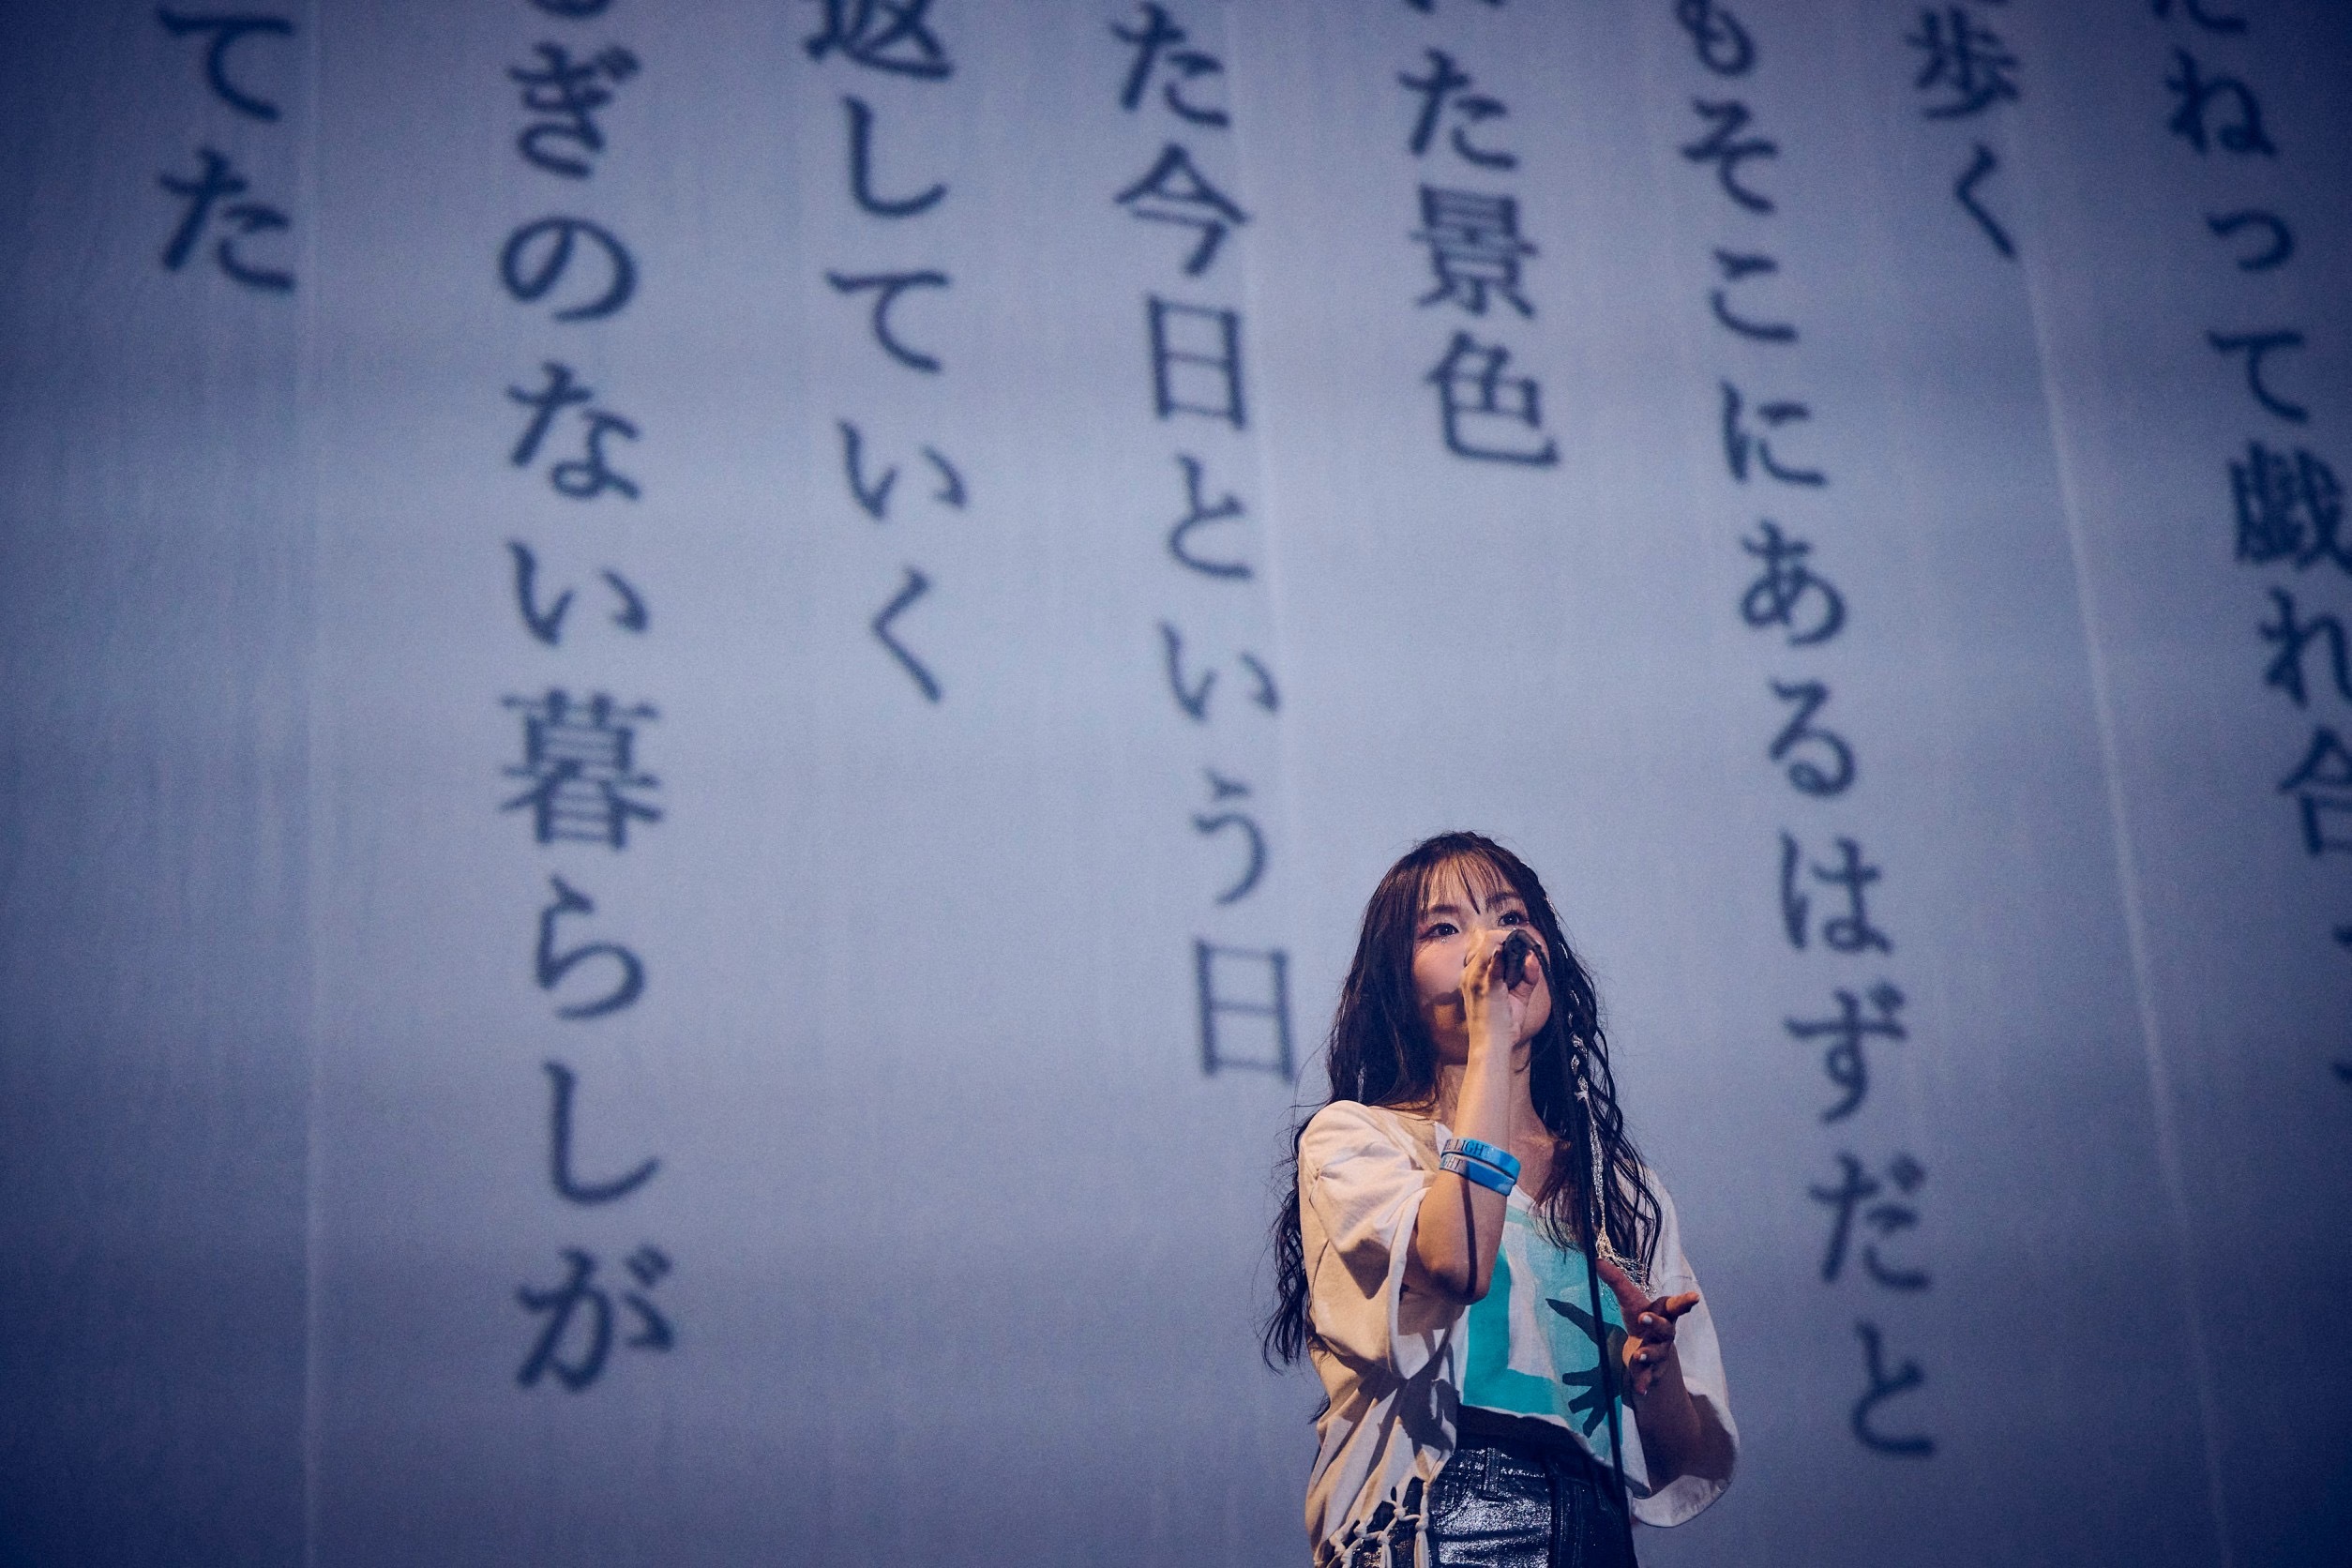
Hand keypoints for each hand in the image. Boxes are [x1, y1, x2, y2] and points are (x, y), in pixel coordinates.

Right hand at [1457, 931, 1526, 1058]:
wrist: (1491, 1047)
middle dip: (1510, 938)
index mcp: (1474, 974)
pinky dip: (1501, 955)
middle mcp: (1471, 973)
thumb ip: (1527, 976)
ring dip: (1510, 942)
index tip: (1526, 945)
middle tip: (1529, 945)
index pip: (1488, 944)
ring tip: (1526, 951)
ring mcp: (1475, 978)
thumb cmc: (1501, 1025)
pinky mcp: (1484, 987)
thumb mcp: (1518, 997)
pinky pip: (1492, 964)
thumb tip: (1533, 957)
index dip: (1507, 940)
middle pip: (1488, 938)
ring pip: (1490, 943)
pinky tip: (1509, 949)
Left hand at [1597, 1255, 1698, 1399]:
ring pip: (1657, 1354)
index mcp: (1663, 1313)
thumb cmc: (1640, 1317)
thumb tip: (1596, 1260)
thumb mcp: (1629, 1300)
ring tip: (1638, 1355)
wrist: (1647, 1347)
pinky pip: (1648, 1377)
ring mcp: (1660, 1352)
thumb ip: (1615, 1281)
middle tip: (1644, 1318)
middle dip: (1657, 1323)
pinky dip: (1644, 1383)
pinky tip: (1640, 1390)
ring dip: (1648, 1354)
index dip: (1685, 1301)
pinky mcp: (1651, 1370)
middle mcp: (1665, 1333)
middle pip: (1666, 1329)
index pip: (1676, 1305)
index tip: (1696, 1297)